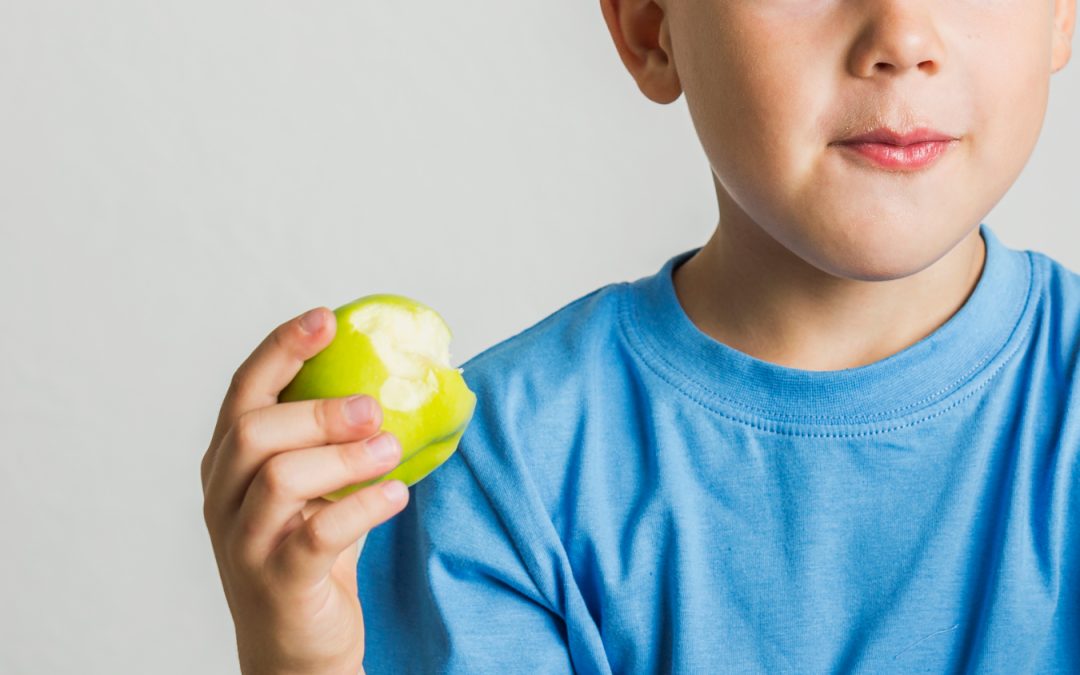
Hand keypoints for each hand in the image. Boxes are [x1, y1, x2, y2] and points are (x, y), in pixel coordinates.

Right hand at [201, 307, 408, 674]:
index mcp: (229, 463)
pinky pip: (317, 534)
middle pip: (255, 431)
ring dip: (345, 456)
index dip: (282, 348)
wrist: (296, 648)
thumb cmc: (310, 552)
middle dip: (320, 409)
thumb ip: (336, 441)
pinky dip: (363, 507)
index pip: (244, 391)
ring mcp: (245, 542)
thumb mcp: (317, 488)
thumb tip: (399, 383)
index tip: (327, 319)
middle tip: (375, 407)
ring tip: (392, 450)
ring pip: (280, 478)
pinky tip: (396, 494)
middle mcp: (224, 497)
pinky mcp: (278, 582)